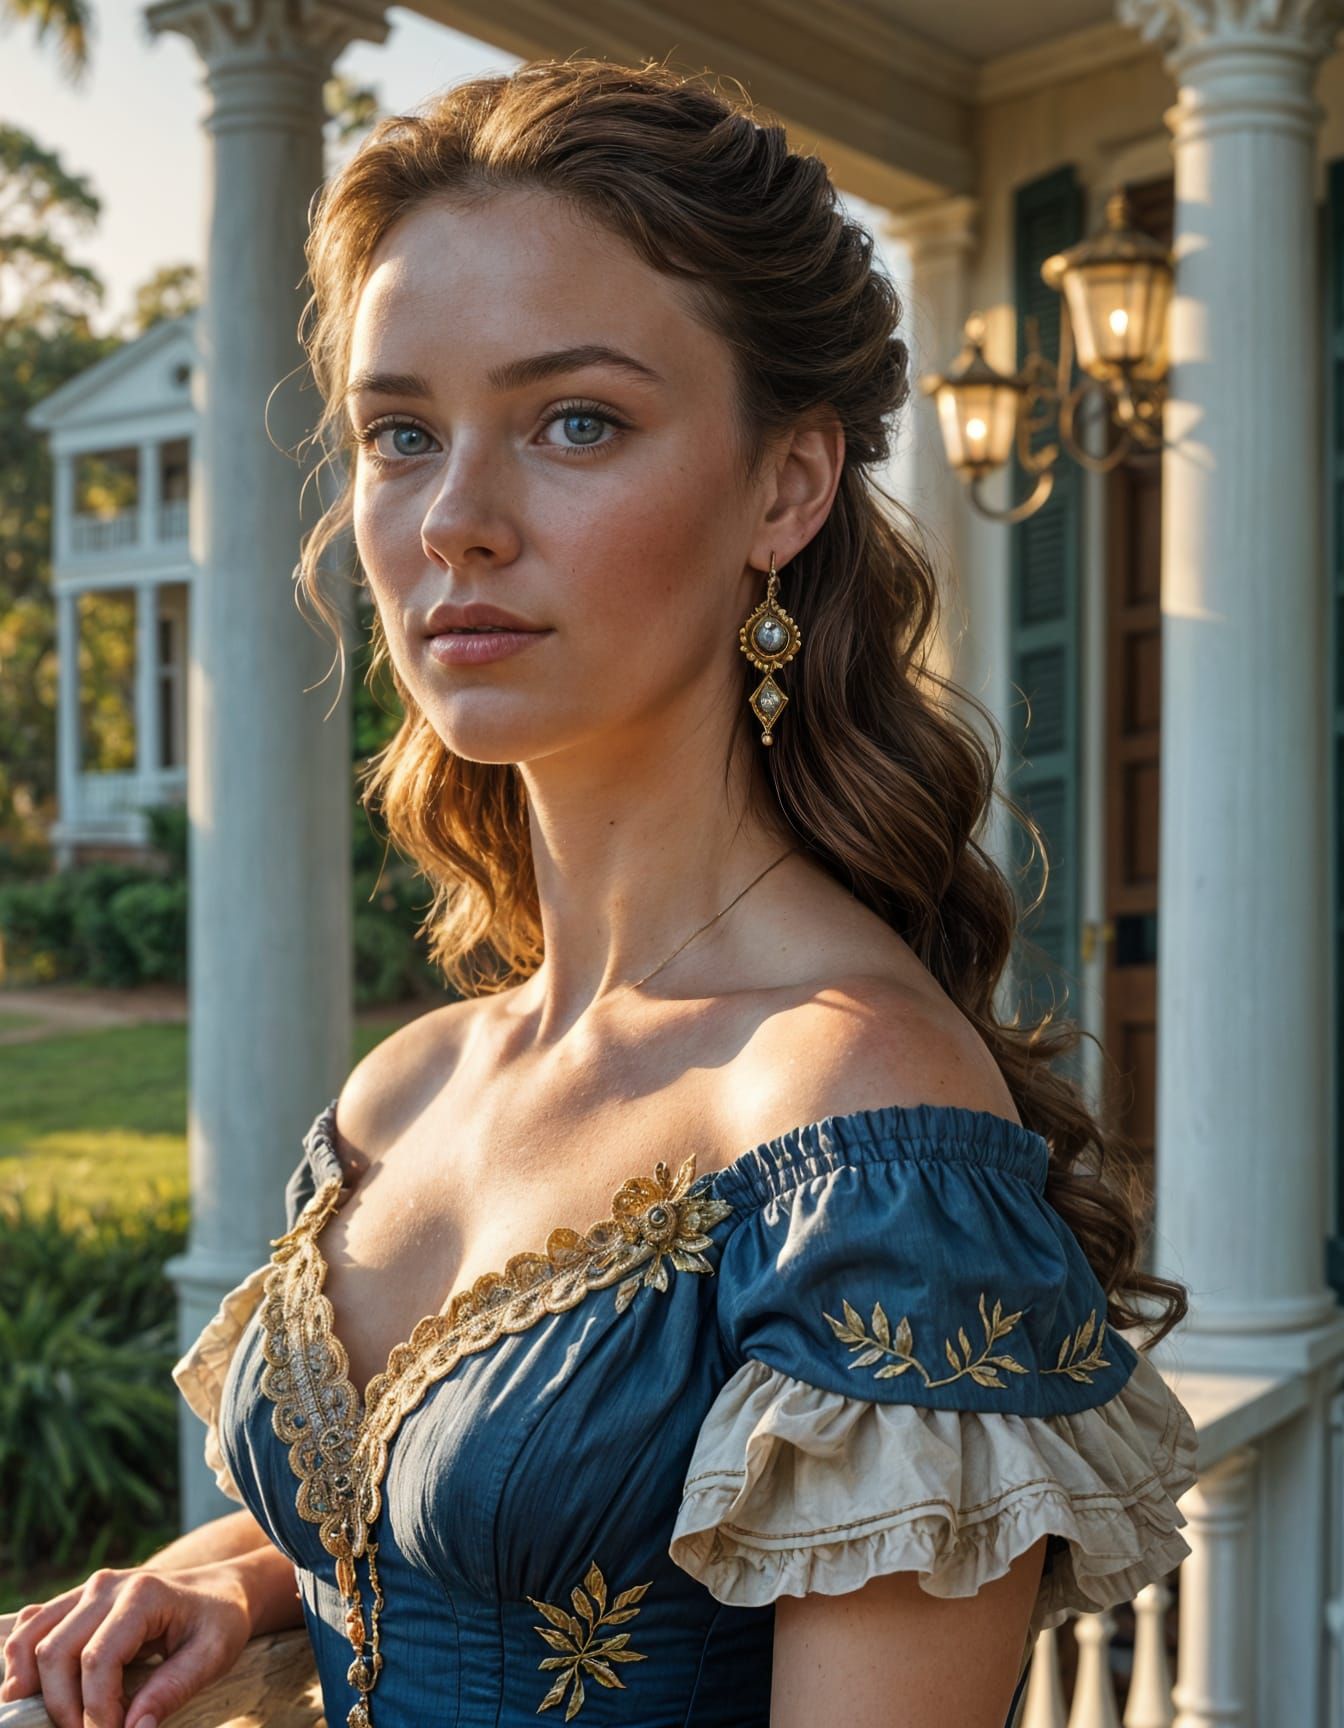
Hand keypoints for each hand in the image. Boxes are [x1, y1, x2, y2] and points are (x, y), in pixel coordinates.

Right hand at [0, 1561, 253, 1727]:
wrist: (220, 1589)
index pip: (97, 1659)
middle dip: (64, 1707)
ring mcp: (87, 1591)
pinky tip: (32, 1689)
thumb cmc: (219, 1620)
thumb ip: (173, 1689)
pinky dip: (21, 1659)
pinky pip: (32, 1626)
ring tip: (62, 1720)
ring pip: (32, 1639)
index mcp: (143, 1594)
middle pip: (56, 1653)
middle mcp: (106, 1586)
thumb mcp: (214, 1654)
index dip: (97, 1709)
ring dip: (35, 1687)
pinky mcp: (76, 1602)